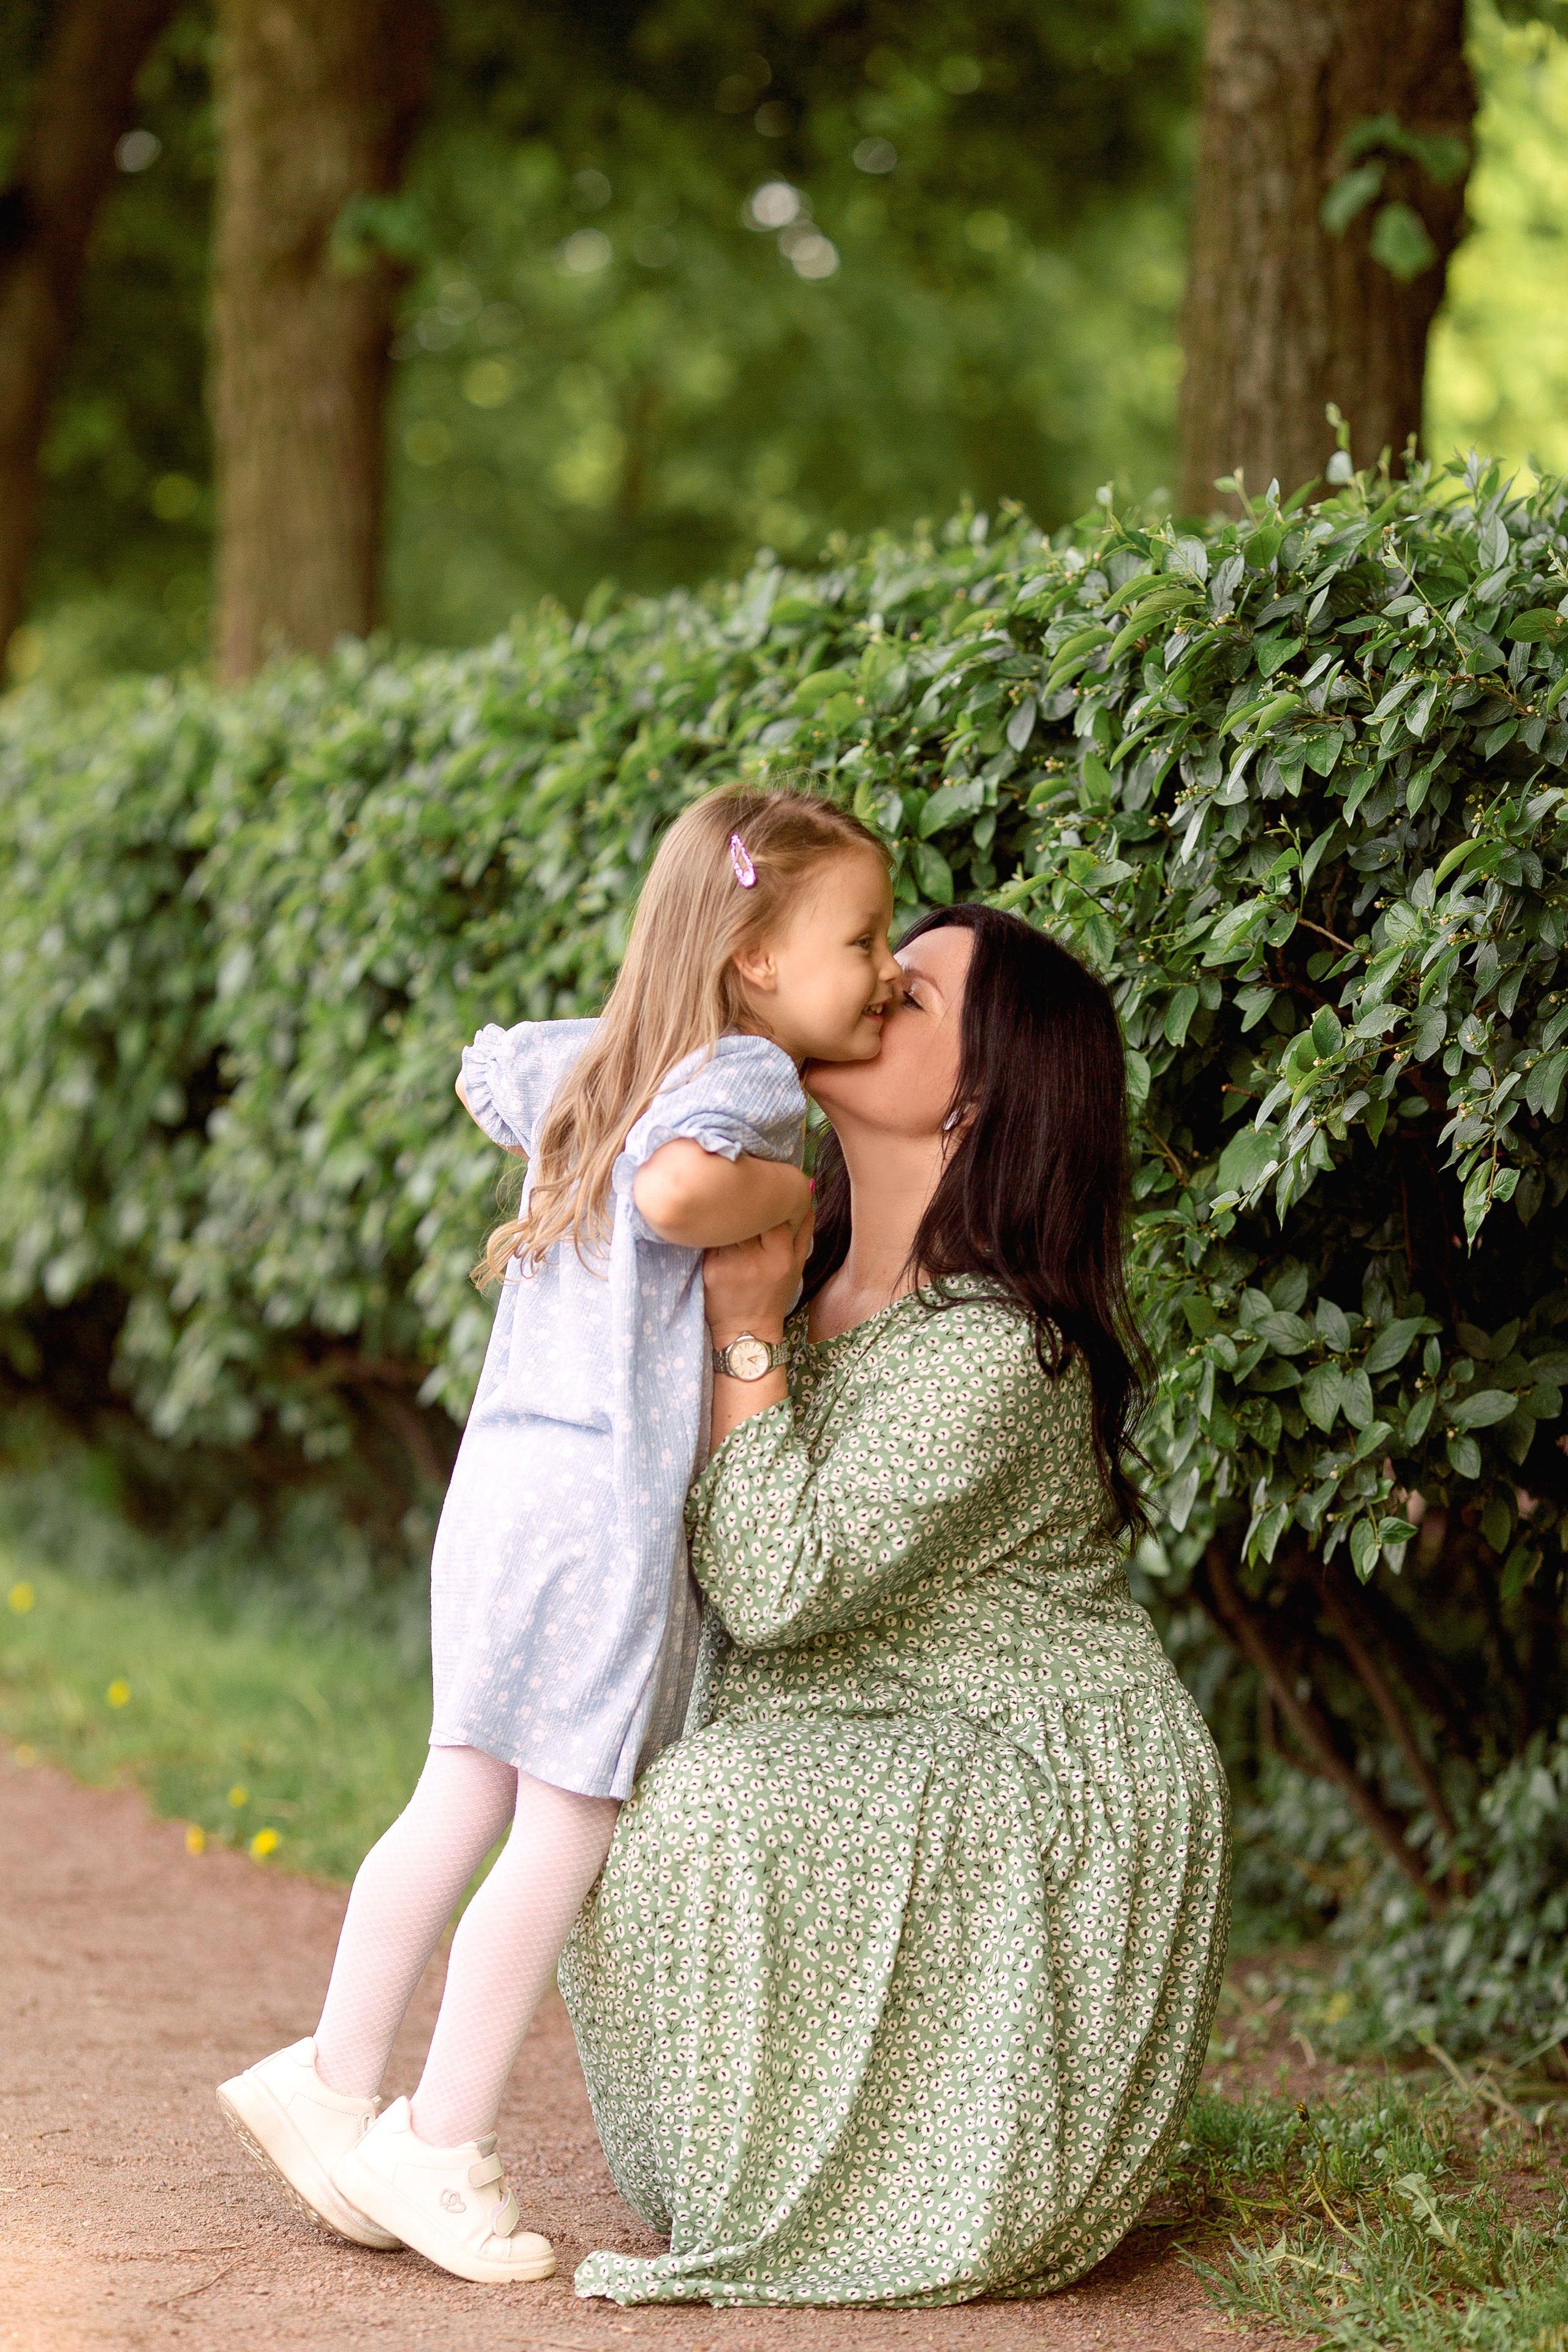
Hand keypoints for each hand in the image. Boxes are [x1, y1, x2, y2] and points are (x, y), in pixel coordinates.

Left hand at [703, 1205, 814, 1344]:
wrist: (745, 1332)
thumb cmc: (773, 1296)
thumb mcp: (797, 1265)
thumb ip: (803, 1228)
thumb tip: (805, 1190)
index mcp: (780, 1256)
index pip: (773, 1212)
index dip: (768, 1202)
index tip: (764, 1199)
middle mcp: (755, 1259)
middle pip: (748, 1215)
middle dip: (746, 1206)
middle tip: (743, 1200)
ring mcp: (729, 1263)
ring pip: (729, 1223)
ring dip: (729, 1218)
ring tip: (730, 1219)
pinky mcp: (709, 1268)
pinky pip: (712, 1238)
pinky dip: (714, 1234)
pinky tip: (716, 1238)